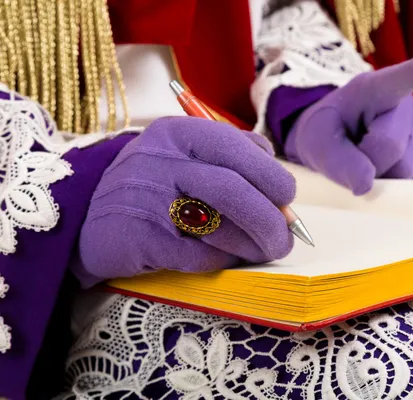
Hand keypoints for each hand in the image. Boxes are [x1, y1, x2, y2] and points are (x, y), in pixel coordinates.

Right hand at [74, 117, 295, 286]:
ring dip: (252, 245)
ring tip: (263, 251)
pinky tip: (222, 257)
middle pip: (234, 189)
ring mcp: (147, 200)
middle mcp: (161, 160)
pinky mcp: (140, 239)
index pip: (240, 148)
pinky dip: (221, 260)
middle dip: (271, 220)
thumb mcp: (186, 155)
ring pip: (220, 226)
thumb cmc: (155, 185)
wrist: (87, 216)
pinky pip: (198, 256)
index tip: (287, 199)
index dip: (273, 177)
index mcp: (179, 132)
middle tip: (285, 238)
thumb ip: (235, 160)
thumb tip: (284, 198)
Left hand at [285, 57, 412, 194]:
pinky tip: (384, 165)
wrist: (340, 138)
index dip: (412, 76)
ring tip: (370, 155)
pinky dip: (396, 182)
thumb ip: (337, 161)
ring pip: (408, 170)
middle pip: (393, 148)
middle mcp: (407, 104)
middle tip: (355, 150)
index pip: (397, 80)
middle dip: (370, 161)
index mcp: (374, 89)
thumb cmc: (329, 132)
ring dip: (384, 174)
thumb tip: (366, 186)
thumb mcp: (318, 142)